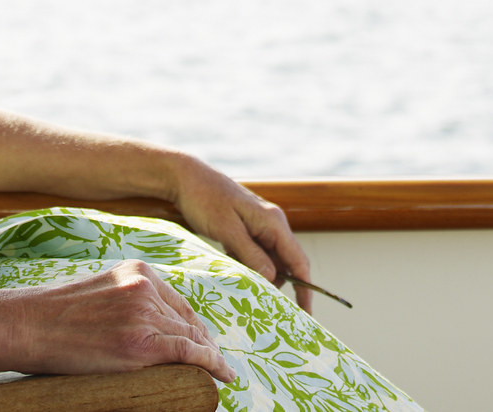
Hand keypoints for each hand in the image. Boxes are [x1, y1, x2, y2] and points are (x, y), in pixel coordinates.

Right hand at [0, 261, 234, 383]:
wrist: (28, 325)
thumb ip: (128, 302)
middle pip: (188, 321)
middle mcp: (146, 288)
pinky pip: (189, 354)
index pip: (179, 304)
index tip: (206, 344)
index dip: (196, 328)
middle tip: (216, 365)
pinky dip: (212, 365)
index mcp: (138, 272)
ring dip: (207, 358)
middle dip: (203, 344)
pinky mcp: (141, 344)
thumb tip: (150, 328)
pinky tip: (223, 375)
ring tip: (218, 374)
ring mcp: (144, 314)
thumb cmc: (55, 316)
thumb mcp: (100, 295)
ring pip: (190, 339)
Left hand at [168, 158, 317, 313]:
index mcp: (273, 222)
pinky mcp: (248, 228)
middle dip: (280, 286)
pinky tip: (233, 270)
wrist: (186, 177)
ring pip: (270, 260)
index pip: (298, 261)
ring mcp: (261, 226)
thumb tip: (273, 279)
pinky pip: (256, 254)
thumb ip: (250, 255)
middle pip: (286, 263)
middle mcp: (272, 224)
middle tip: (267, 310)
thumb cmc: (205, 199)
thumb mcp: (227, 230)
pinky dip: (249, 266)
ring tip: (245, 291)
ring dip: (261, 276)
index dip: (305, 289)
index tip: (305, 314)